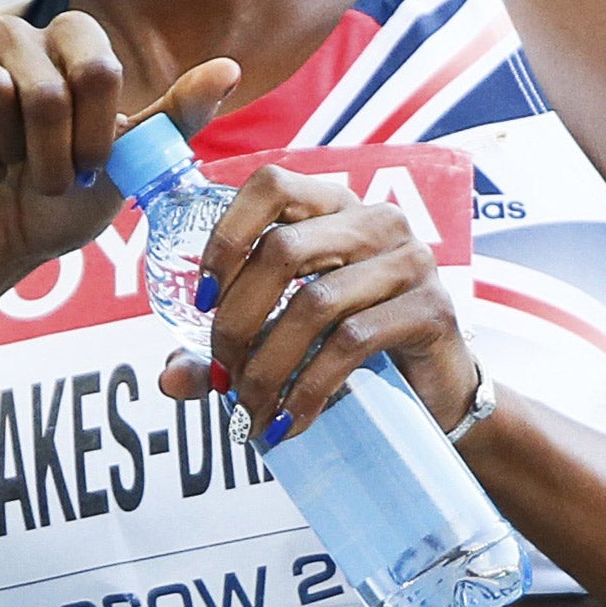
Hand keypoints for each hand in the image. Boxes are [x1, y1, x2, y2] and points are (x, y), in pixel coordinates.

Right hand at [0, 11, 237, 297]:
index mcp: (71, 39)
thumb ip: (176, 115)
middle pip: (48, 89)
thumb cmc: (65, 194)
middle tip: (50, 177)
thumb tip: (231, 67)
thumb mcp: (129, 161)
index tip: (93, 164)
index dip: (97, 131)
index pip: (96, 66)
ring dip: (14, 159)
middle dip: (56, 156)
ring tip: (13, 169)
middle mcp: (16, 34)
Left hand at [157, 166, 476, 444]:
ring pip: (314, 302)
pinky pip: (352, 343)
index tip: (201, 299)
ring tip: (249, 411)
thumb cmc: (353, 350)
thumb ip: (229, 351)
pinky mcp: (431, 309)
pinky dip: (308, 389)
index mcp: (334, 205)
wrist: (436, 391)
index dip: (225, 236)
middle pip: (282, 249)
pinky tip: (290, 421)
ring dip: (268, 366)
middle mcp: (376, 219)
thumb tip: (169, 381)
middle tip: (224, 374)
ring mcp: (410, 259)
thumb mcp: (286, 339)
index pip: (270, 185)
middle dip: (237, 321)